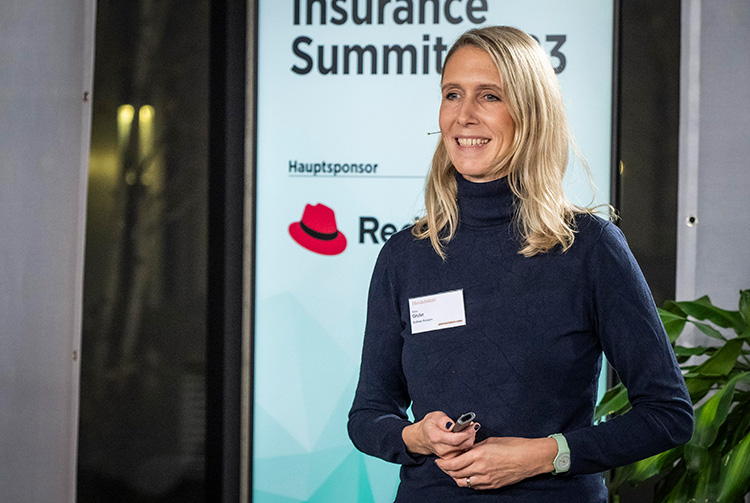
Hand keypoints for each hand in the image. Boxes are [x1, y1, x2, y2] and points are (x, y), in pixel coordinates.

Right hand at [402, 411, 478, 458]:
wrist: (423, 438)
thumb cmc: (430, 425)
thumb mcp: (435, 417)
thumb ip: (444, 420)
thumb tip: (452, 424)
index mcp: (436, 437)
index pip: (456, 439)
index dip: (467, 432)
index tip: (473, 424)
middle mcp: (441, 449)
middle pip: (463, 445)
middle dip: (471, 434)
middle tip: (474, 426)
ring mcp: (446, 457)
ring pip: (465, 449)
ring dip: (470, 439)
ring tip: (469, 430)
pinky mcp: (450, 460)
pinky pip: (464, 453)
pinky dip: (467, 445)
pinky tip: (466, 438)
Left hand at [435, 436, 556, 489]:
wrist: (529, 458)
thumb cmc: (512, 446)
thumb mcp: (490, 441)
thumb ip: (475, 447)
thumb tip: (465, 450)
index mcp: (479, 455)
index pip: (453, 463)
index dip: (443, 464)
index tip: (438, 461)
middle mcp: (481, 468)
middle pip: (455, 474)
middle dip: (446, 470)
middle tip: (442, 466)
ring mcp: (486, 479)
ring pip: (463, 482)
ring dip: (455, 477)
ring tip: (453, 471)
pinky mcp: (492, 485)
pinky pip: (474, 486)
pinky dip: (467, 481)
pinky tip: (467, 475)